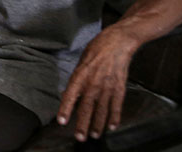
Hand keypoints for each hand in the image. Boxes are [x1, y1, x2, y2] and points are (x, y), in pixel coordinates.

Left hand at [56, 27, 137, 141]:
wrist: (118, 42)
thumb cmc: (96, 49)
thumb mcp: (80, 62)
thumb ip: (76, 80)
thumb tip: (68, 94)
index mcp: (80, 75)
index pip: (70, 95)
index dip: (65, 109)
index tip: (61, 121)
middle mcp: (93, 83)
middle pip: (86, 107)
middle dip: (82, 124)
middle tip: (79, 137)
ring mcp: (107, 86)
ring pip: (102, 110)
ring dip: (97, 124)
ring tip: (94, 135)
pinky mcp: (120, 87)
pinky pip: (117, 105)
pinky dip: (115, 117)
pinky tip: (112, 126)